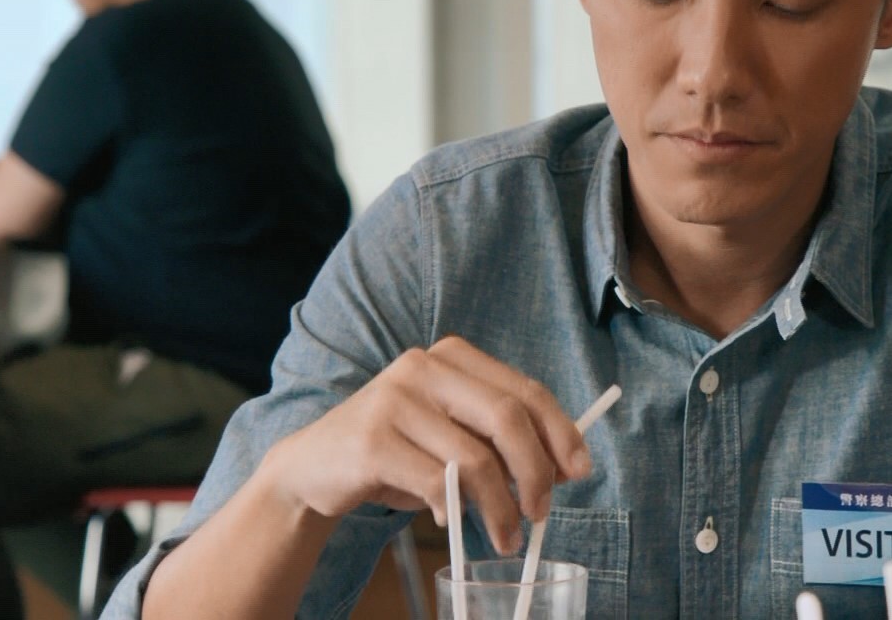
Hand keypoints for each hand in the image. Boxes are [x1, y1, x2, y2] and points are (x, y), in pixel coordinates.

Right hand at [259, 336, 591, 553]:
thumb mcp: (452, 435)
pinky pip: (436, 482)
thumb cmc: (398, 452)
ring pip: (474, 457)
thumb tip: (564, 466)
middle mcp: (425, 366)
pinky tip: (450, 521)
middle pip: (507, 417)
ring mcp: (394, 399)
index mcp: (453, 356)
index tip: (580, 471)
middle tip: (542, 512)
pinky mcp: (371, 440)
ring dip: (500, 506)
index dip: (560, 431)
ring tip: (506, 535)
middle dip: (536, 471)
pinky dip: (454, 509)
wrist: (312, 467)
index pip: (525, 390)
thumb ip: (500, 440)